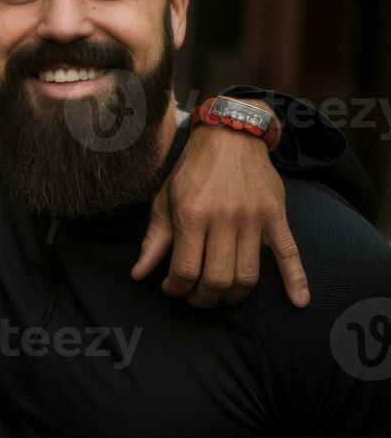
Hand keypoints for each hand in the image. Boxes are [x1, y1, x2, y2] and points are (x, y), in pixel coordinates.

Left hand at [132, 113, 308, 307]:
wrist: (230, 136)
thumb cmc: (192, 171)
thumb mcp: (164, 201)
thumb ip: (154, 241)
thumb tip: (138, 275)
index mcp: (192, 215)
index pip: (186, 270)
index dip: (176, 288)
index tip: (172, 288)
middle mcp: (224, 219)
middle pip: (218, 278)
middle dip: (204, 298)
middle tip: (196, 298)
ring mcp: (254, 218)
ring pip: (248, 274)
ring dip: (234, 295)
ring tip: (222, 295)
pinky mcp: (276, 216)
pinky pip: (290, 253)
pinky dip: (297, 280)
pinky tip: (299, 301)